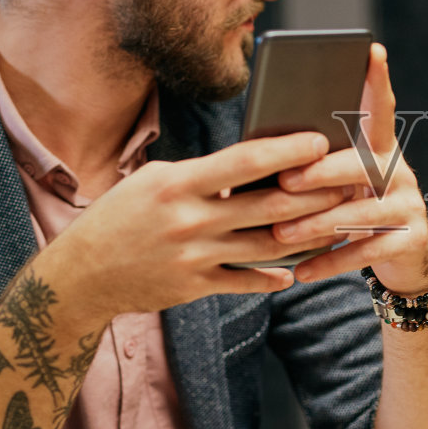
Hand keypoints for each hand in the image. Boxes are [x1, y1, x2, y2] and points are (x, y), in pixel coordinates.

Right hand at [41, 131, 352, 322]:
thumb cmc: (119, 217)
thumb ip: (202, 176)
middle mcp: (190, 220)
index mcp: (178, 183)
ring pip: (267, 246)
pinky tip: (295, 273)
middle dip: (314, 194)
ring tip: (337, 224)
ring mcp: (194, 257)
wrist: (79, 276)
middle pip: (268, 205)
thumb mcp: (155, 182)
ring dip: (308, 235)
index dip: (287, 151)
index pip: (244, 161)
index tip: (320, 141)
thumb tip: (255, 164)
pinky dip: (272, 278)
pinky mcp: (194, 287)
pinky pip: (245, 282)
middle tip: (348, 184)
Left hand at [270, 44, 427, 293]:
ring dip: (318, 223)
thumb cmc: (356, 209)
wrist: (406, 259)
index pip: (381, 109)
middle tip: (287, 181)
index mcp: (381, 149)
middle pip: (364, 165)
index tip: (373, 50)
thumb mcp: (343, 184)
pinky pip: (367, 251)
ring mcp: (409, 206)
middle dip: (323, 173)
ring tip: (283, 233)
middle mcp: (400, 172)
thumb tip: (259, 154)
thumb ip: (318, 166)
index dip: (378, 81)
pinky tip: (301, 271)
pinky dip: (331, 262)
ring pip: (362, 212)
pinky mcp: (410, 240)